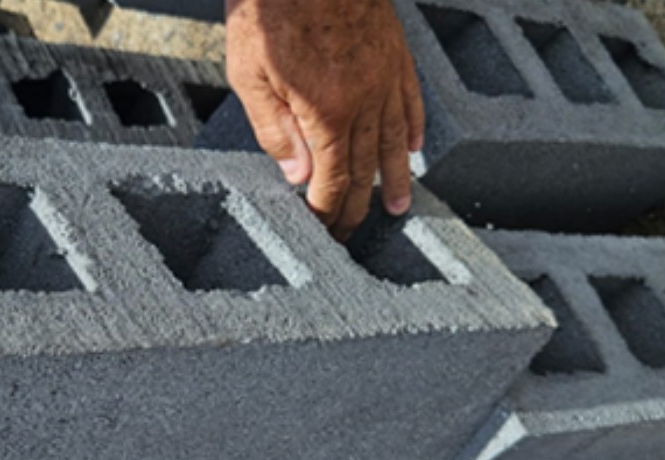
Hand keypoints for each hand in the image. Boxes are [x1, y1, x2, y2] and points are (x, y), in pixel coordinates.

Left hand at [225, 0, 424, 238]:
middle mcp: (365, 100)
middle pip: (365, 168)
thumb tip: (297, 176)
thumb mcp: (250, 74)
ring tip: (400, 208)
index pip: (333, 180)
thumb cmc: (271, 8)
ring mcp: (384, 75)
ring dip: (396, 179)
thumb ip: (273, 129)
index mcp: (328, 113)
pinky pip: (411, 99)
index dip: (328, 211)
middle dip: (357, 207)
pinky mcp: (393, 51)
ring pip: (396, 140)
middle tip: (351, 233)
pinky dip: (414, 127)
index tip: (323, 230)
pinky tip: (415, 146)